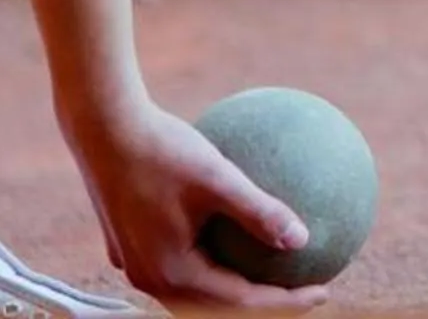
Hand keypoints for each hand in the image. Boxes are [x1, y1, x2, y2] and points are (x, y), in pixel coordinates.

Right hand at [71, 97, 328, 309]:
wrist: (102, 126)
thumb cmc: (161, 147)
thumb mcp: (218, 177)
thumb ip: (259, 211)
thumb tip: (303, 239)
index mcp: (171, 273)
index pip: (240, 302)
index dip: (286, 300)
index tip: (325, 288)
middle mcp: (149, 278)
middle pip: (215, 305)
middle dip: (261, 301)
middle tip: (303, 286)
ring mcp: (135, 263)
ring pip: (194, 288)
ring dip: (234, 284)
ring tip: (272, 268)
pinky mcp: (130, 242)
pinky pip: (180, 261)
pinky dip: (213, 259)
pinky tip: (235, 230)